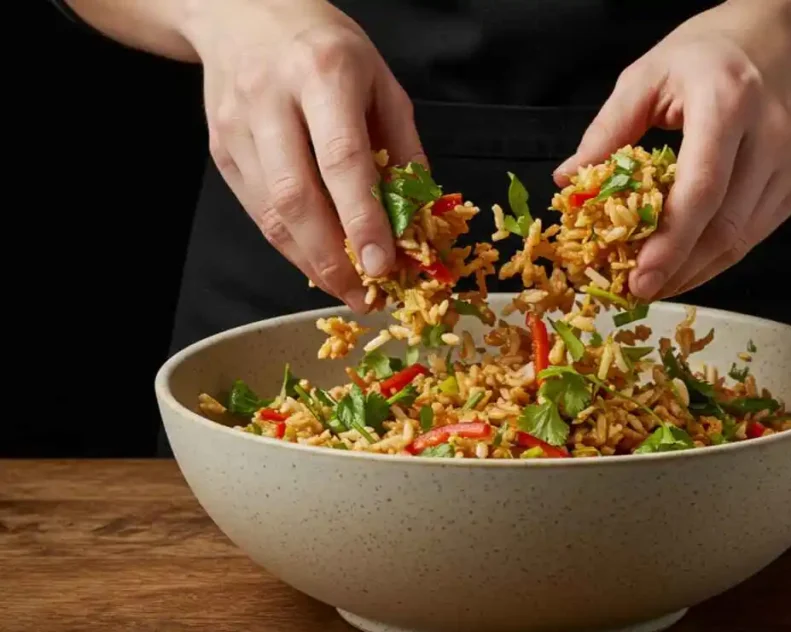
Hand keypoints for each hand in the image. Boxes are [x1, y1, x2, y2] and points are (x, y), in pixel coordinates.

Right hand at [183, 0, 423, 310]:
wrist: (242, 12)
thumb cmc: (324, 46)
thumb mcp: (380, 80)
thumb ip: (402, 146)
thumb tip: (420, 214)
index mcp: (323, 74)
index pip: (342, 159)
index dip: (361, 220)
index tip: (381, 266)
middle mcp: (272, 99)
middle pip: (297, 196)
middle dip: (331, 258)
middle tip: (363, 294)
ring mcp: (237, 126)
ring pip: (270, 212)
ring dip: (309, 261)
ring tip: (344, 288)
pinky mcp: (220, 149)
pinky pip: (255, 210)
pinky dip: (288, 244)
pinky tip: (315, 261)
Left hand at [554, 0, 790, 299]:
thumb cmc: (713, 52)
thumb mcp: (649, 73)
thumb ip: (608, 130)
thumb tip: (569, 180)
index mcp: (728, 103)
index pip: (702, 189)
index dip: (670, 243)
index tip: (640, 277)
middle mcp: (770, 136)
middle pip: (724, 226)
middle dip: (678, 269)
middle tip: (637, 291)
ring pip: (742, 240)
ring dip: (696, 270)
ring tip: (657, 283)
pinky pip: (756, 233)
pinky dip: (719, 255)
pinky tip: (689, 262)